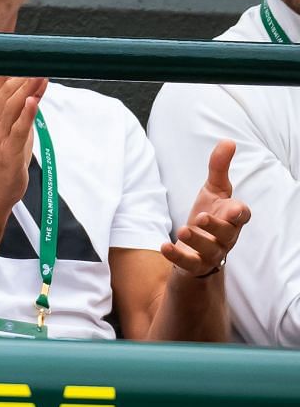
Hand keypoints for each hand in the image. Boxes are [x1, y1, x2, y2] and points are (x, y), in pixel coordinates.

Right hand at [0, 75, 46, 214]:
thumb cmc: (3, 164)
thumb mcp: (16, 135)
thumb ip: (24, 115)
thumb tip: (37, 94)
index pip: (6, 91)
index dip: (19, 76)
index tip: (34, 60)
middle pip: (8, 96)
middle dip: (24, 78)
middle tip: (40, 61)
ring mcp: (0, 138)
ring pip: (12, 108)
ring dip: (27, 90)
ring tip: (39, 75)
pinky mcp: (9, 152)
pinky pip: (18, 129)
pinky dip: (26, 114)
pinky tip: (35, 100)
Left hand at [162, 140, 250, 275]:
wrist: (196, 249)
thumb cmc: (209, 217)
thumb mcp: (213, 191)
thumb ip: (219, 168)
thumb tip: (228, 141)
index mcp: (232, 219)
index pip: (242, 216)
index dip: (239, 213)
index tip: (234, 207)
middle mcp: (225, 237)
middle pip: (227, 234)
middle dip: (216, 226)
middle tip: (201, 217)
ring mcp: (211, 253)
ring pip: (210, 251)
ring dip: (197, 240)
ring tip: (183, 229)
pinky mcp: (194, 265)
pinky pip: (189, 264)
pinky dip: (177, 256)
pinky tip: (164, 246)